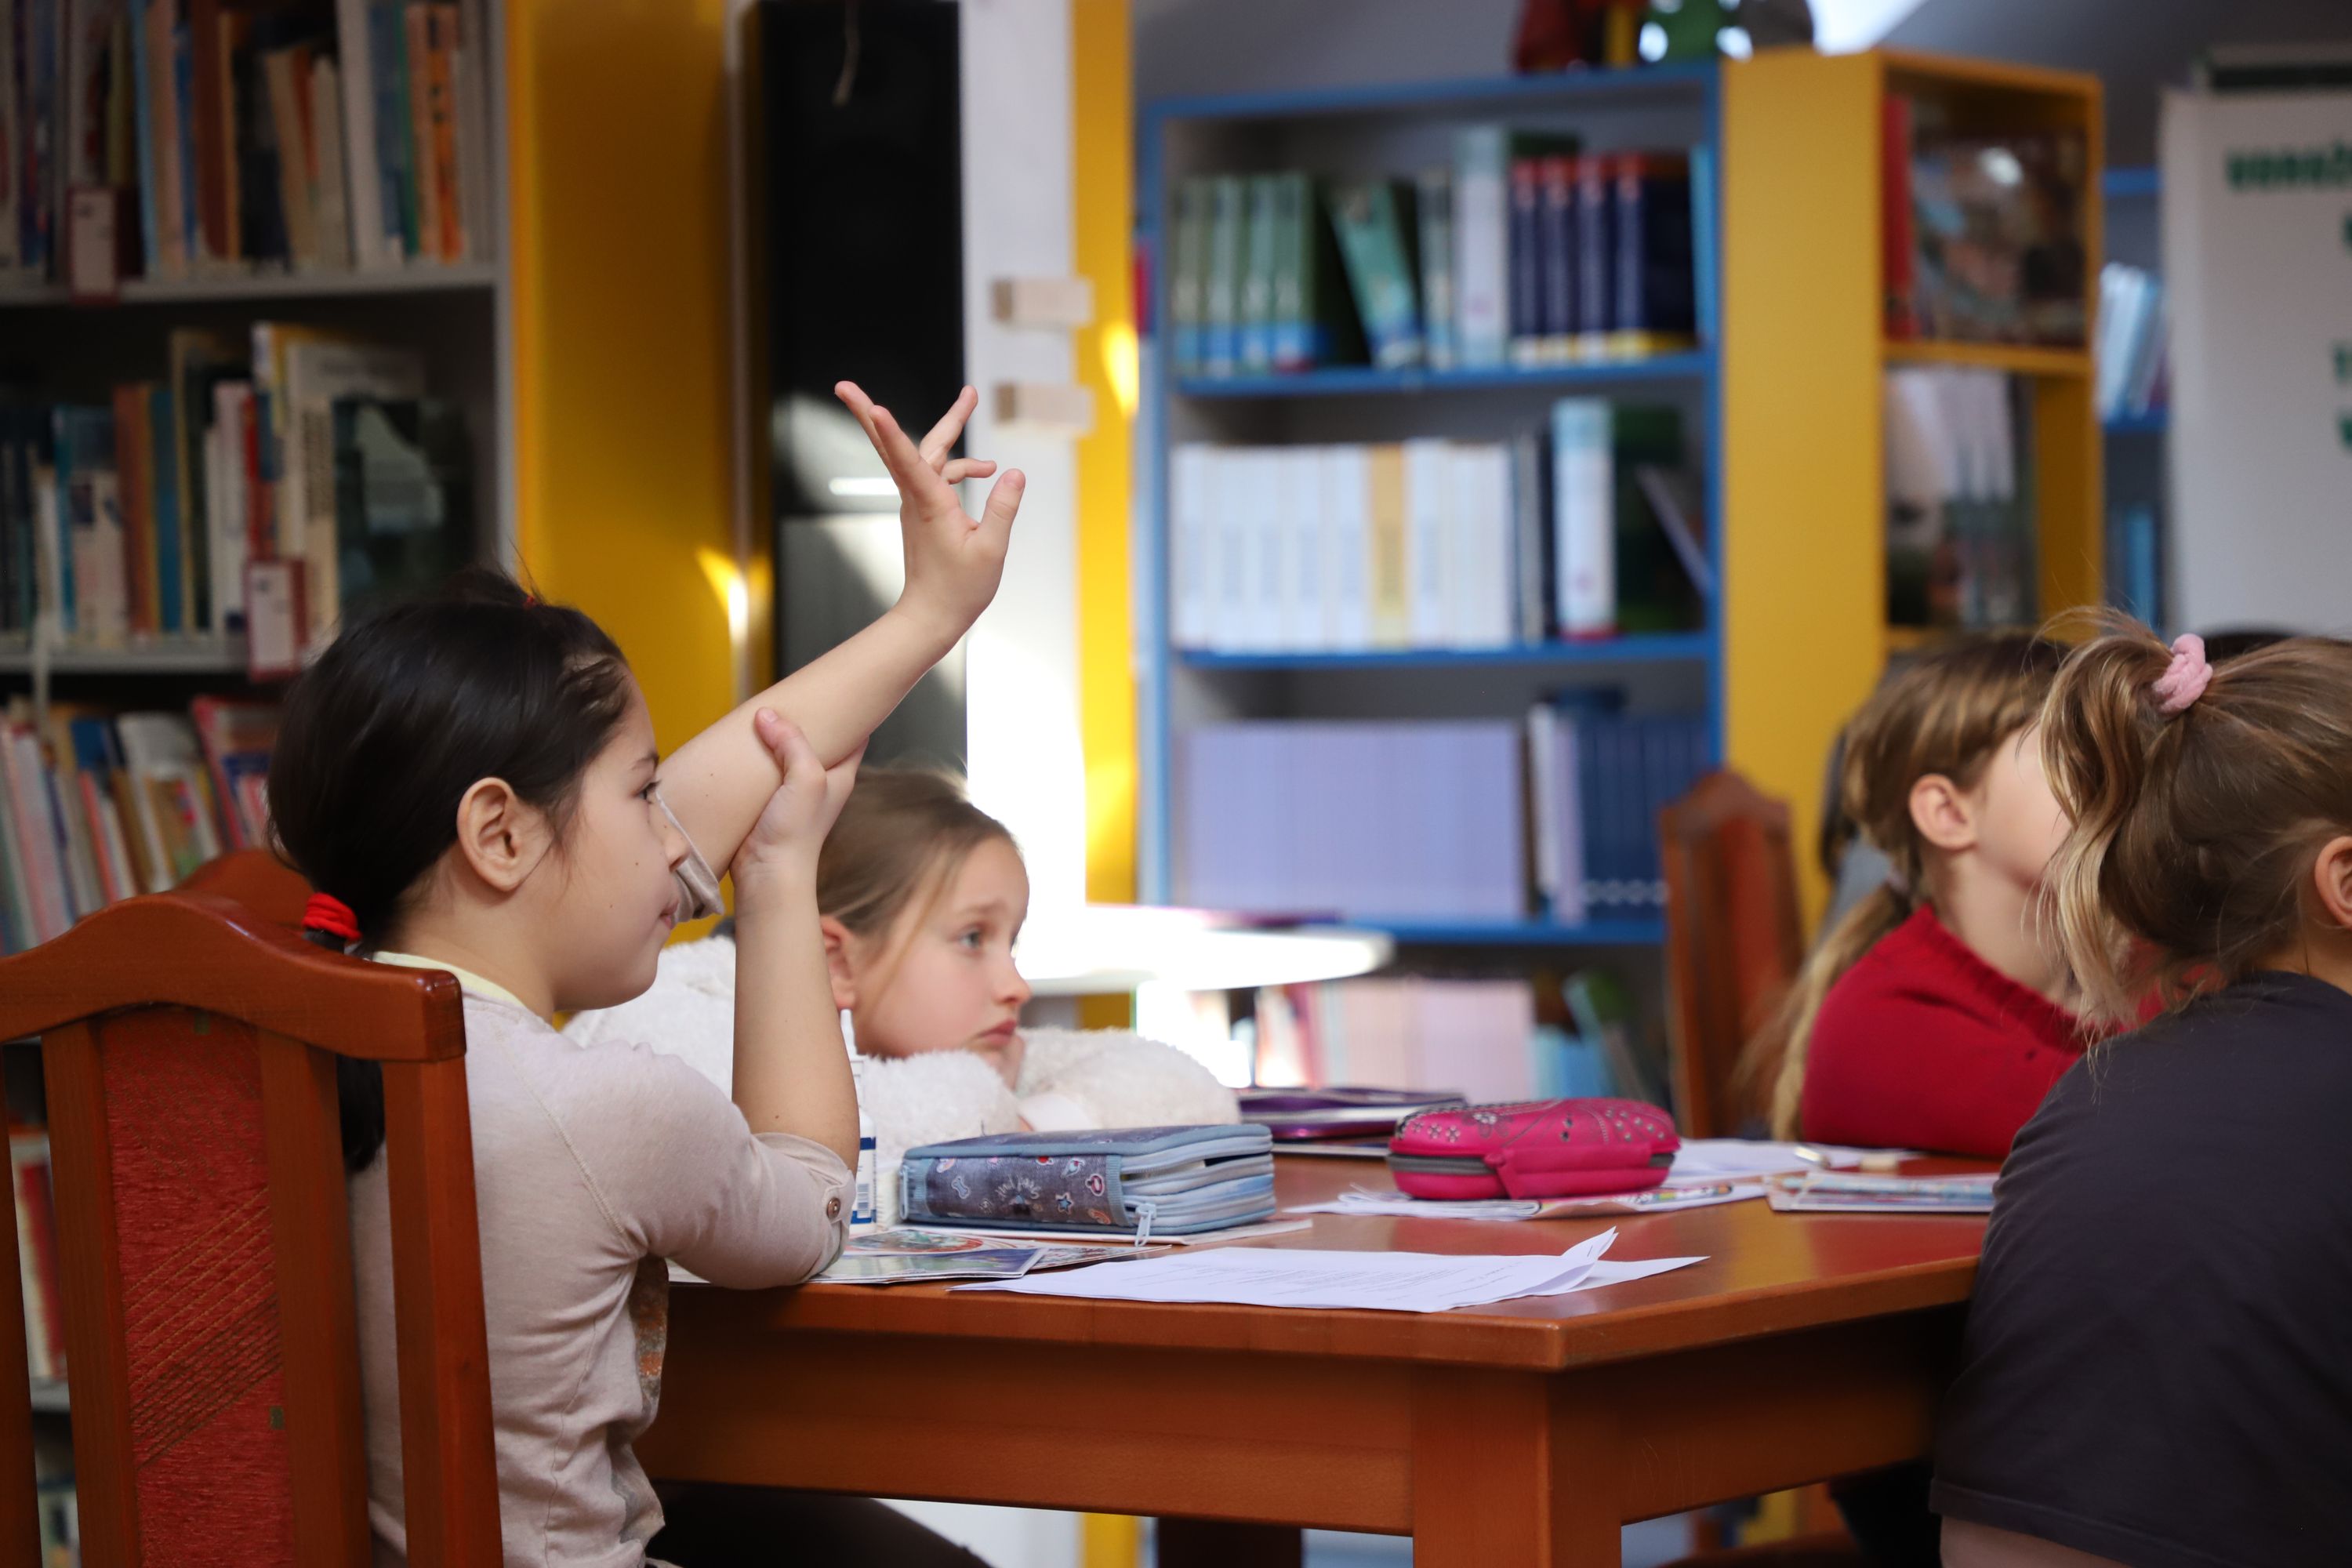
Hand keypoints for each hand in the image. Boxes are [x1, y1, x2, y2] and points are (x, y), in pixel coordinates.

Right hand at [731, 708, 863, 887]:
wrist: (767, 875)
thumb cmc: (796, 834)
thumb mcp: (805, 778)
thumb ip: (792, 742)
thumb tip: (768, 716)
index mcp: (841, 774)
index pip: (855, 732)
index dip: (851, 709)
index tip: (841, 685)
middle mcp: (819, 781)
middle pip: (818, 739)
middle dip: (805, 719)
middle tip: (790, 693)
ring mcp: (792, 792)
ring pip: (786, 753)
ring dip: (774, 737)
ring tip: (760, 713)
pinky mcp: (766, 802)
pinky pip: (762, 769)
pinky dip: (754, 756)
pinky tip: (740, 744)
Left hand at [834, 381, 1022, 644]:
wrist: (932, 616)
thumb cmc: (960, 589)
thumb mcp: (992, 551)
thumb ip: (1004, 509)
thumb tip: (1014, 473)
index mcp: (930, 504)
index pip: (907, 460)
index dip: (890, 431)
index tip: (871, 406)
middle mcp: (916, 498)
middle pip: (900, 445)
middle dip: (870, 412)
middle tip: (844, 384)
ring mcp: (916, 503)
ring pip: (921, 453)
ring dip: (946, 426)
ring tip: (971, 398)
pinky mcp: (923, 510)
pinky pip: (936, 473)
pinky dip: (960, 465)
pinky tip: (988, 472)